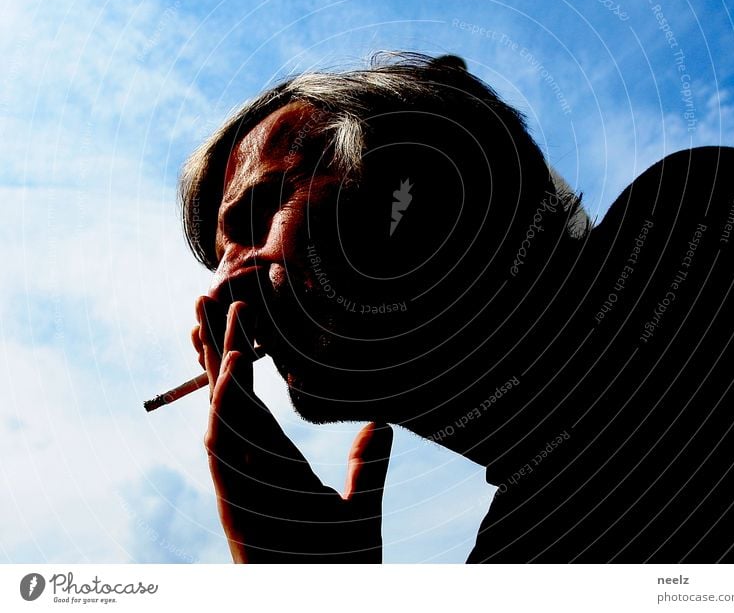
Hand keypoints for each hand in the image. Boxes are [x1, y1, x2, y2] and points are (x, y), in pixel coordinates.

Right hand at [192, 297, 392, 562]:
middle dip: (213, 346)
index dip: (239, 357)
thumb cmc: (337, 567)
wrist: (325, 605)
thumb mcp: (360, 505)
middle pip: (225, 395)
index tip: (237, 316)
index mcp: (271, 462)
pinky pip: (226, 442)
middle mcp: (249, 466)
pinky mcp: (237, 499)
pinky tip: (231, 365)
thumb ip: (369, 465)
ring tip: (211, 314)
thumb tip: (384, 425)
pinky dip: (227, 402)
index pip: (249, 398)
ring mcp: (240, 482)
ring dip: (214, 363)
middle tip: (205, 296)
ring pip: (220, 410)